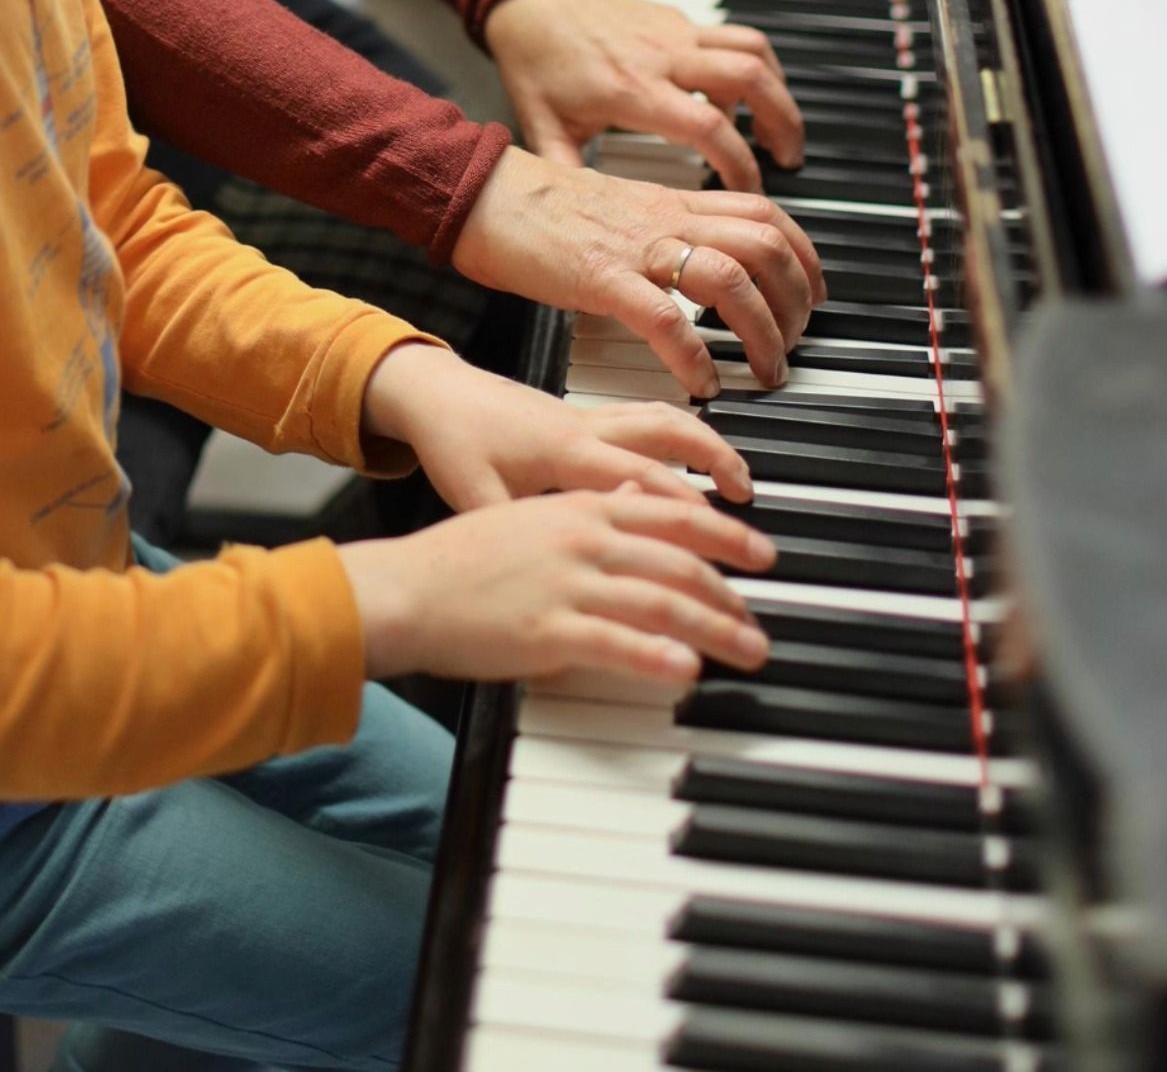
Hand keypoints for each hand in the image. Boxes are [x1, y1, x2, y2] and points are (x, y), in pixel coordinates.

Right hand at [342, 486, 775, 685]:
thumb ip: (589, 510)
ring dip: (717, 629)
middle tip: (759, 620)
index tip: (762, 553)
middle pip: (680, 561)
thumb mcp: (531, 515)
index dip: (727, 533)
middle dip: (731, 593)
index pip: (673, 514)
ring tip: (748, 651)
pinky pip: (618, 645)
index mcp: (580, 508)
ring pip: (664, 602)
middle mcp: (582, 539)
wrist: (404, 590)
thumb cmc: (460, 561)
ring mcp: (567, 584)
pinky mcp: (548, 632)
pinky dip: (659, 657)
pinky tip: (688, 670)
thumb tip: (638, 496)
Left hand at [362, 343, 752, 507]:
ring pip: (666, 419)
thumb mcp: (476, 498)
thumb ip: (520, 531)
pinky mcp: (584, 414)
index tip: (720, 540)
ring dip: (708, 444)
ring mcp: (589, 416)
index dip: (686, 511)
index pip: (643, 480)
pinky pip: (648, 416)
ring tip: (739, 479)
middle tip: (751, 503)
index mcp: (566, 452)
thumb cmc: (453, 443)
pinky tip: (694, 459)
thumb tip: (553, 573)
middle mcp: (587, 428)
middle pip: (672, 439)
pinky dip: (682, 432)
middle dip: (718, 467)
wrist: (433, 393)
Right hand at [452, 149, 823, 391]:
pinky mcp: (600, 277)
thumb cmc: (533, 207)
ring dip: (761, 330)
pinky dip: (694, 355)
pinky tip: (703, 383)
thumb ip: (654, 231)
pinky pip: (664, 317)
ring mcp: (636, 247)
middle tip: (793, 342)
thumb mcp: (614, 209)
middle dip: (796, 299)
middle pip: (766, 244)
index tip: (812, 293)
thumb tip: (680, 266)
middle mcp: (665, 219)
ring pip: (731, 277)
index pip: (764, 214)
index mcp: (671, 202)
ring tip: (763, 369)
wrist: (479, 191)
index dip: (803, 255)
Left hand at [483, 0, 804, 191]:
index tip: (749, 190)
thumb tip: (578, 225)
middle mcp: (662, 56)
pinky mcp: (680, 19)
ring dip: (779, 90)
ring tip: (781, 129)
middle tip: (788, 159)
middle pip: (749, 79)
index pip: (706, 127)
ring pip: (753, 50)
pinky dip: (757, 64)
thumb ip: (567, 174)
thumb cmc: (536, 62)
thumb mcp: (545, 127)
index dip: (738, 163)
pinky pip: (736, 36)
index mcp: (632, 90)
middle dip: (781, 122)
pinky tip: (751, 96)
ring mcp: (676, 32)